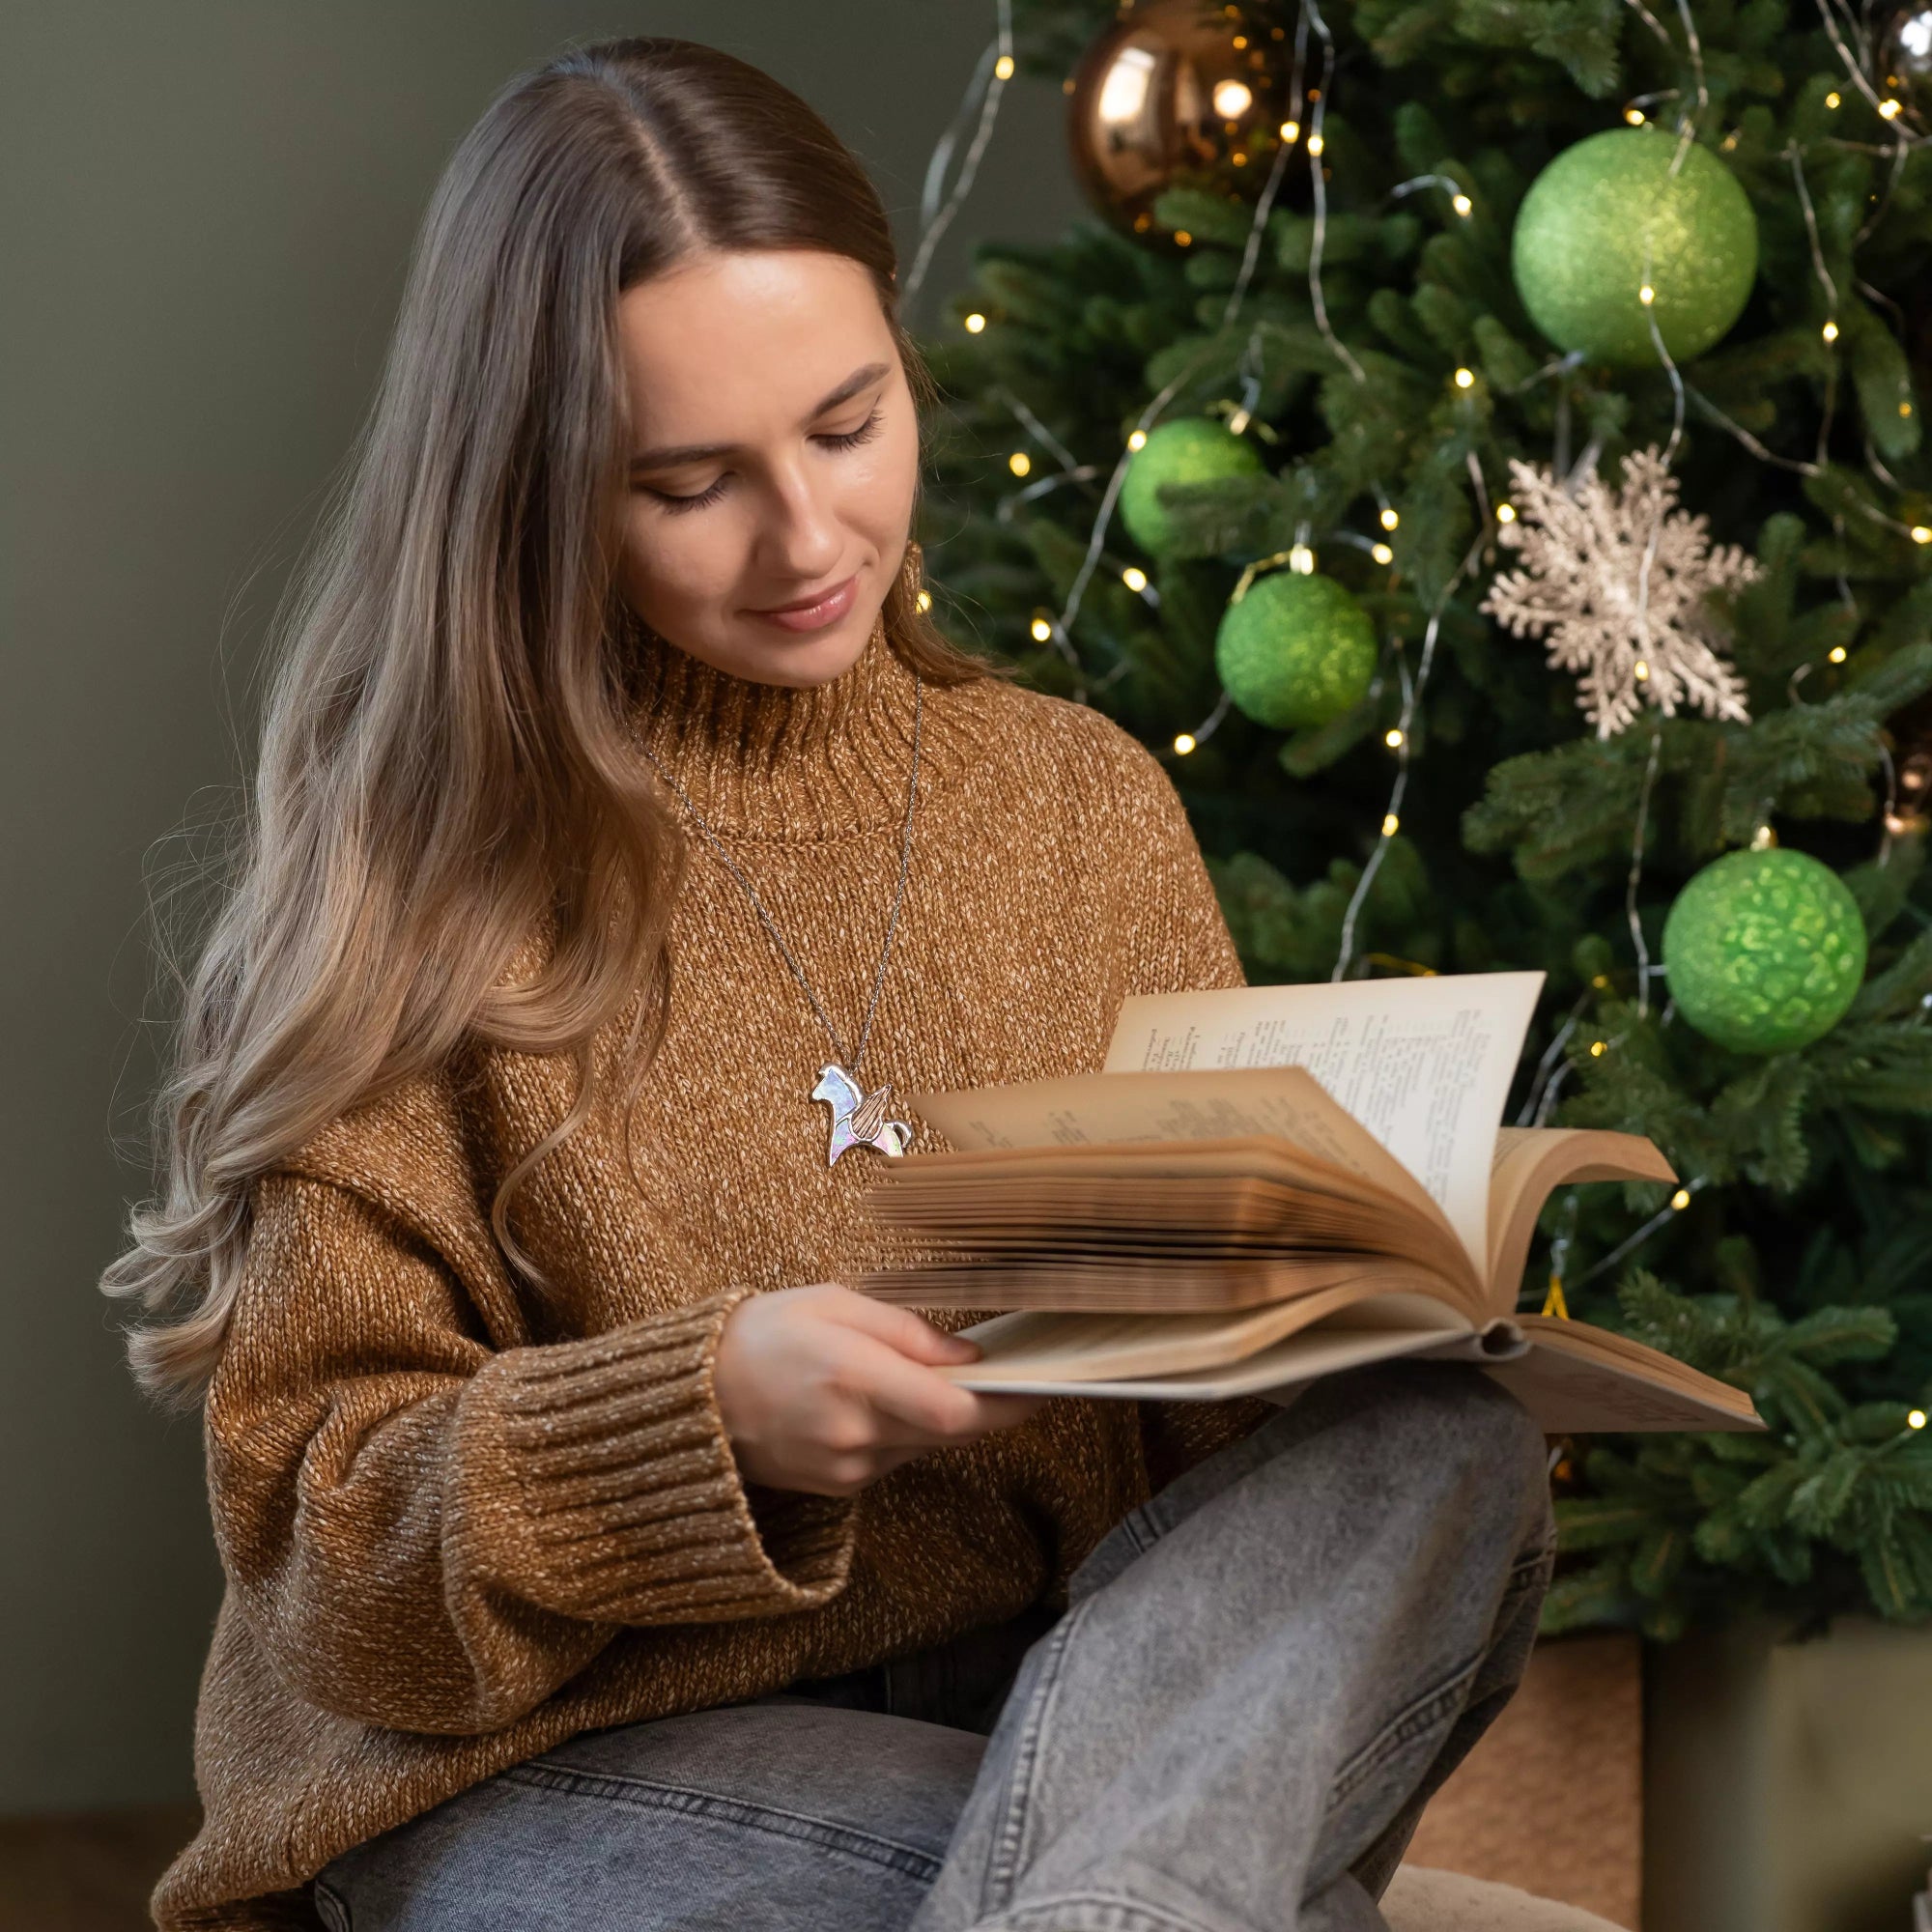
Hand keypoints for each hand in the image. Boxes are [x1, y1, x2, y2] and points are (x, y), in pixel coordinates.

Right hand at [713, 1281, 1046, 1496]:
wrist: (695, 1395)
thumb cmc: (765, 1333)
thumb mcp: (836, 1304)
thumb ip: (908, 1332)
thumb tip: (969, 1357)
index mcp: (854, 1376)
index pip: (954, 1411)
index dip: (1005, 1404)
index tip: (1037, 1385)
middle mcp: (854, 1432)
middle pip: (952, 1433)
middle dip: (986, 1407)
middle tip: (1013, 1377)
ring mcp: (846, 1468)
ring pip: (925, 1446)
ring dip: (940, 1417)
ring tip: (936, 1378)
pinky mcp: (838, 1487)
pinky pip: (895, 1459)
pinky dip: (905, 1432)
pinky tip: (888, 1401)